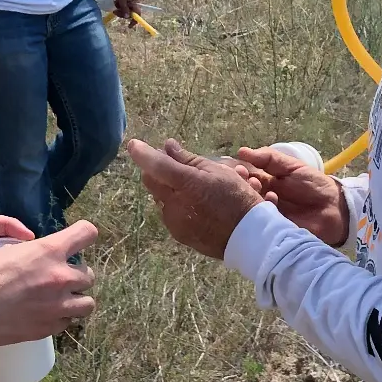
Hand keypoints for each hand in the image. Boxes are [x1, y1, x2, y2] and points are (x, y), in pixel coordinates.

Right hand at [0, 224, 98, 342]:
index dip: (83, 233)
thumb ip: (28, 250)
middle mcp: (59, 278)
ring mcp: (56, 307)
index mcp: (48, 251)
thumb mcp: (4, 249)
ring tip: (60, 298)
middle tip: (59, 275)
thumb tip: (34, 251)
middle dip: (76, 273)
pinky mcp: (47, 329)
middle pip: (89, 274)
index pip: (86, 233)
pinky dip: (61, 317)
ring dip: (76, 298)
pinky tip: (46, 314)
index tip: (78, 238)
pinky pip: (67, 322)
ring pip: (87, 303)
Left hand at [109, 0, 141, 23]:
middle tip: (115, 11)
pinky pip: (124, 4)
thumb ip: (125, 9)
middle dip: (123, 13)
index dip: (134, 21)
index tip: (129, 26)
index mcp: (136, 1)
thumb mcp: (121, 1)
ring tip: (115, 3)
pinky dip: (120, 4)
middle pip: (131, 11)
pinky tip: (116, 0)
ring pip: (126, 8)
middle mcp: (135, 0)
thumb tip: (127, 17)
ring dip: (120, 8)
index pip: (137, 14)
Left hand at [127, 138, 261, 258]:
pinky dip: (177, 206)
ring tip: (193, 189)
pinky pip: (170, 214)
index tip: (133, 144)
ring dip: (169, 190)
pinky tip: (196, 205)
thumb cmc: (237, 198)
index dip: (142, 153)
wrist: (248, 237)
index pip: (154, 165)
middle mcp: (173, 203)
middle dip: (156, 171)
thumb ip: (188, 160)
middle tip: (171, 165)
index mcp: (185, 183)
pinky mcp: (178, 234)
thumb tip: (168, 146)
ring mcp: (174, 221)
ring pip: (161, 198)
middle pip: (152, 182)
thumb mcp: (218, 172)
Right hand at [236, 144, 349, 246]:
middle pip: (244, 192)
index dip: (240, 173)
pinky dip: (262, 210)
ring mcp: (266, 215)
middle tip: (248, 180)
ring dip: (252, 196)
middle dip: (243, 185)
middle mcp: (262, 198)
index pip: (245, 177)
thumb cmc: (313, 184)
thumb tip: (242, 151)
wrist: (334, 208)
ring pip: (250, 206)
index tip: (238, 168)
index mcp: (265, 182)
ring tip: (258, 188)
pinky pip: (261, 221)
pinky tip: (270, 201)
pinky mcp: (272, 229)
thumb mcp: (291, 166)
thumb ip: (269, 158)